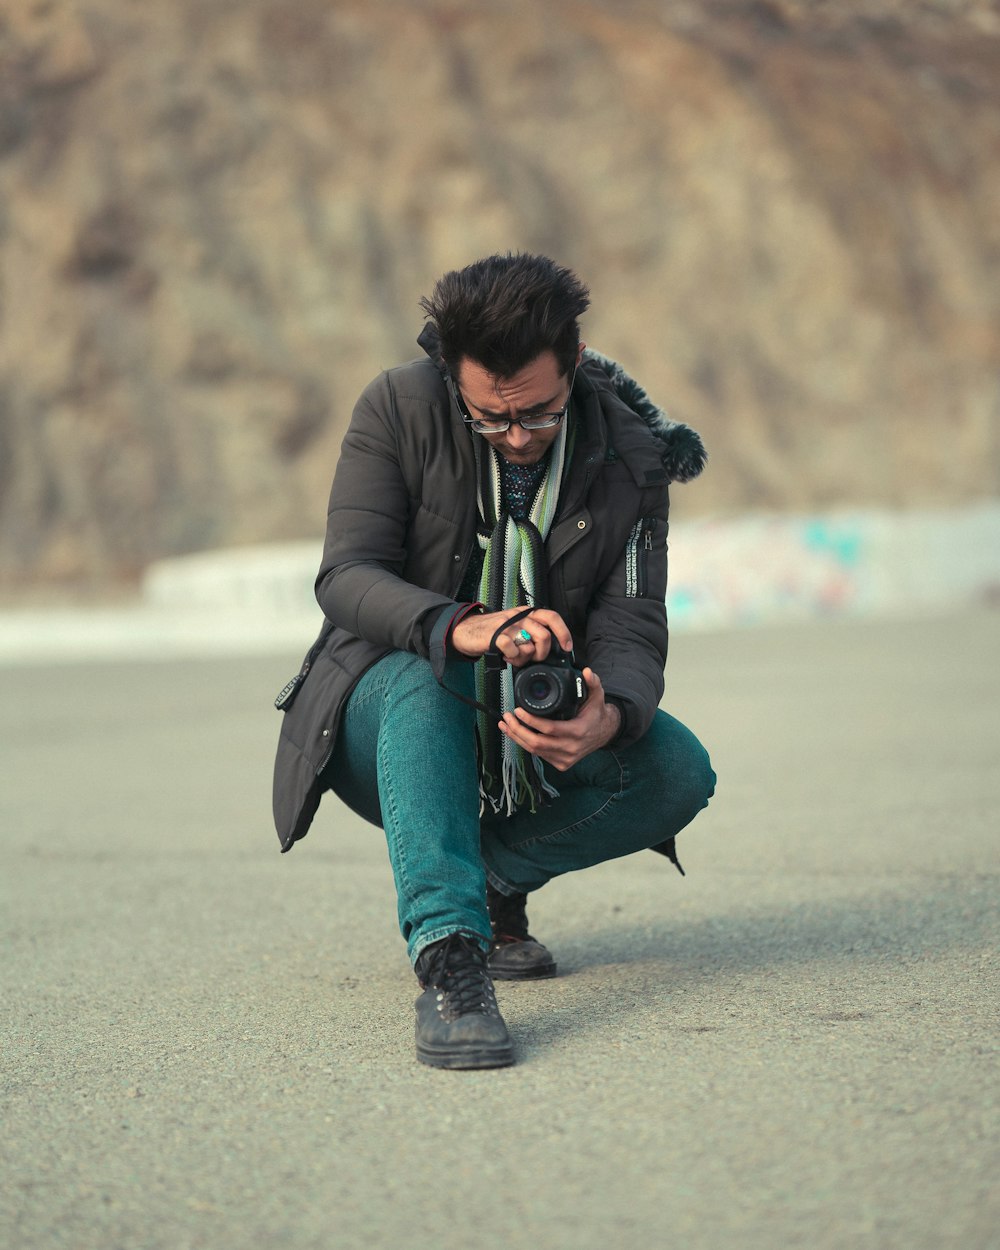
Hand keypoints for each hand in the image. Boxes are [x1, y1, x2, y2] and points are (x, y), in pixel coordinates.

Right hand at [451, 608, 572, 667]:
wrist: (467, 631)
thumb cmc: (494, 632)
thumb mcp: (516, 627)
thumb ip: (532, 634)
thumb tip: (549, 650)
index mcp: (527, 613)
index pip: (552, 617)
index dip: (564, 632)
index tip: (567, 647)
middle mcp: (519, 616)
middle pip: (544, 636)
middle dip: (541, 654)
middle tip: (532, 659)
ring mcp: (507, 625)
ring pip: (530, 646)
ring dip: (524, 658)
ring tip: (515, 657)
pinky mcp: (496, 635)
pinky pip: (513, 650)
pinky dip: (512, 658)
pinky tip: (506, 656)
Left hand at [499, 668, 621, 770]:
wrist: (604, 733)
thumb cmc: (596, 714)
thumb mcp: (597, 696)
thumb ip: (592, 682)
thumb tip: (586, 671)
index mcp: (578, 731)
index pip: (550, 729)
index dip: (531, 721)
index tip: (518, 710)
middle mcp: (571, 748)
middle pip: (537, 743)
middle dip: (518, 730)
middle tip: (507, 717)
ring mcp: (566, 758)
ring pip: (535, 751)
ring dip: (517, 738)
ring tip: (505, 725)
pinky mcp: (561, 764)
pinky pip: (539, 755)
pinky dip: (525, 745)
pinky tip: (515, 735)